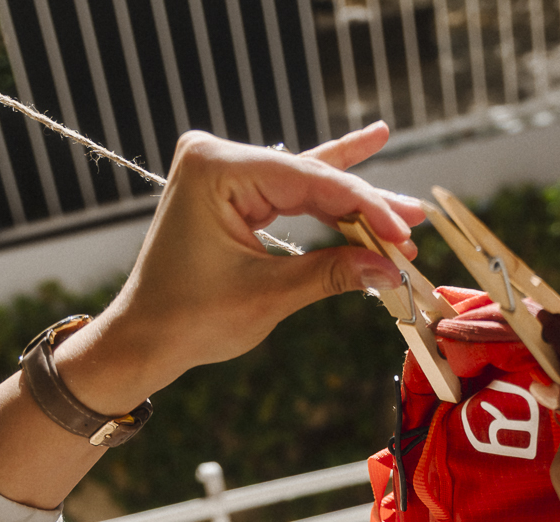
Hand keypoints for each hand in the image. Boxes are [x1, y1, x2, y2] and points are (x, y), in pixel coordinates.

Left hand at [0, 125, 421, 508]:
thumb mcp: (268, 296)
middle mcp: (216, 156)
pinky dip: (324, 190)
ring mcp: (221, 169)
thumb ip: (332, 274)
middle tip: (416, 219)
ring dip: (353, 199)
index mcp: (216, 169)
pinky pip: (287, 187)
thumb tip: (392, 269)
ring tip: (406, 204)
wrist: (143, 337)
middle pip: (311, 177)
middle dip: (364, 205)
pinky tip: (365, 145)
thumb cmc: (190, 318)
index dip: (364, 208)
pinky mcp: (228, 187)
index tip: (405, 234)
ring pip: (305, 182)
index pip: (309, 181)